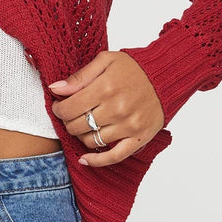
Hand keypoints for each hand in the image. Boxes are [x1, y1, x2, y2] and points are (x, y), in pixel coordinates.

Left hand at [48, 50, 164, 167]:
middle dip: (68, 121)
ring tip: (82, 126)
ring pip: (91, 141)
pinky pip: (114, 157)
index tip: (59, 106)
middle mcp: (117, 109)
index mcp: (105, 88)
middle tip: (70, 115)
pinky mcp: (139, 138)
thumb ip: (79, 76)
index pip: (69, 108)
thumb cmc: (134, 67)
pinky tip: (85, 160)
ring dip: (80, 136)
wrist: (166, 76)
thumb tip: (55, 89)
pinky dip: (97, 161)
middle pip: (77, 126)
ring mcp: (128, 126)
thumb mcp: (105, 61)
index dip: (58, 109)